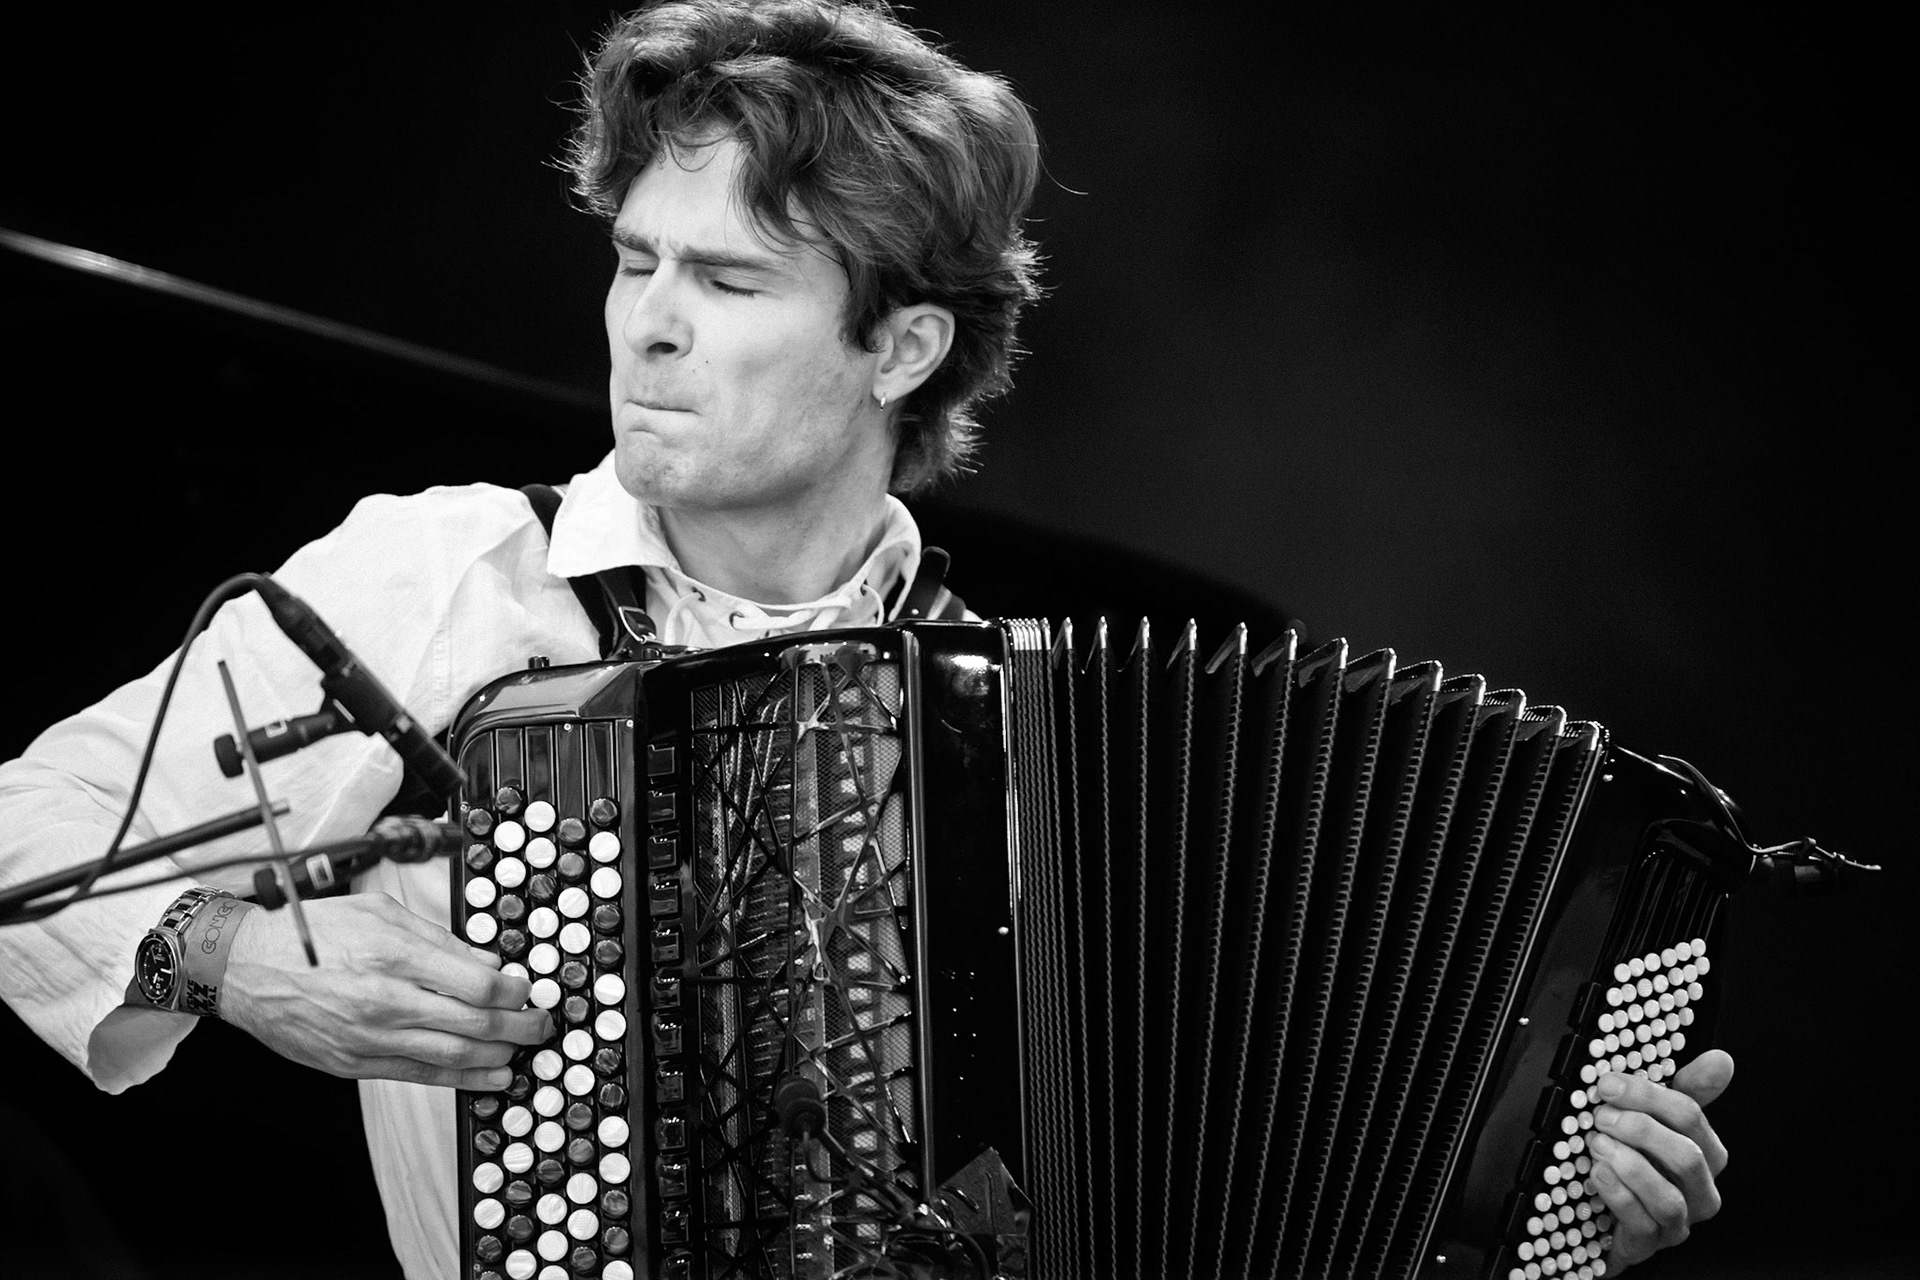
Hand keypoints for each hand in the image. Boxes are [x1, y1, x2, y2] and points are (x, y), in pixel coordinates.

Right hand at [221, 892, 550, 1089]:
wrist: (245, 968)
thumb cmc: (311, 933)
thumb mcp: (380, 913)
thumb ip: (438, 939)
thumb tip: (487, 962)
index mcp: (394, 955)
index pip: (477, 982)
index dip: (513, 990)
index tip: (526, 988)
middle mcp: (385, 1000)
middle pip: (473, 1021)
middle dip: (519, 1026)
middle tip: (541, 1024)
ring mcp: (369, 1038)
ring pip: (453, 1054)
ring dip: (498, 1056)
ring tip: (523, 1050)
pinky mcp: (354, 1064)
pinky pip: (419, 1076)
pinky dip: (461, 1079)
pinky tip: (489, 1077)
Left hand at [1586, 1050, 1733, 1271]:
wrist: (1606, 1218)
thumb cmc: (1640, 1163)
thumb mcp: (1658, 1121)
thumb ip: (1687, 1091)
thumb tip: (1722, 1059)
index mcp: (1707, 1155)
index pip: (1691, 1116)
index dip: (1647, 1095)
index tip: (1608, 1083)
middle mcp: (1700, 1192)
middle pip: (1687, 1157)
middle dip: (1641, 1131)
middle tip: (1602, 1116)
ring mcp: (1677, 1223)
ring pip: (1669, 1198)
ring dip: (1631, 1166)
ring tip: (1598, 1144)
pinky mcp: (1649, 1245)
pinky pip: (1642, 1224)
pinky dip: (1618, 1195)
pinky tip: (1598, 1174)